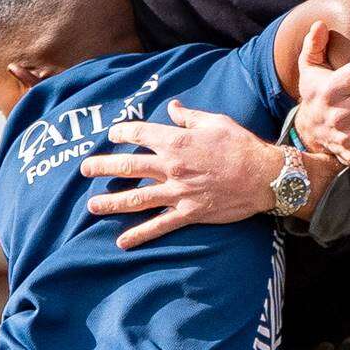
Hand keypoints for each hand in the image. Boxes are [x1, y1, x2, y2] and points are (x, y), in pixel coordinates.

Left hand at [80, 100, 279, 249]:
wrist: (264, 176)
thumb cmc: (241, 145)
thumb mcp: (215, 122)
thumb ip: (189, 116)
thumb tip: (172, 108)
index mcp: (177, 141)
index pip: (138, 133)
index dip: (121, 132)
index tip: (112, 134)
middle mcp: (172, 166)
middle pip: (127, 167)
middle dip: (102, 167)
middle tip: (84, 169)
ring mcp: (178, 192)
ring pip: (136, 198)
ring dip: (111, 202)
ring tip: (92, 206)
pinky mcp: (188, 212)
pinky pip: (159, 226)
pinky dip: (139, 235)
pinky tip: (122, 242)